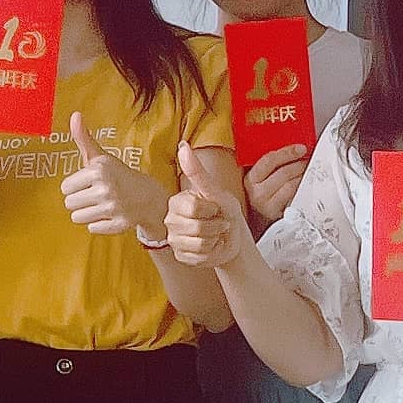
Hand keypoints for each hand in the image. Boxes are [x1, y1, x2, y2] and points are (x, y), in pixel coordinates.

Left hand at [59, 114, 169, 240]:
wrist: (148, 195)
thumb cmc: (117, 174)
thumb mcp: (101, 156)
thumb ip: (83, 138)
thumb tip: (75, 115)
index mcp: (98, 170)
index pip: (65, 188)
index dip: (75, 186)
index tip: (88, 183)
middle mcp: (105, 189)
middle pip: (69, 204)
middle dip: (80, 200)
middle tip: (95, 194)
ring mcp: (113, 208)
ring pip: (78, 218)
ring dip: (87, 213)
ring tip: (101, 204)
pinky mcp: (118, 225)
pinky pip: (92, 228)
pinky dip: (99, 224)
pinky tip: (110, 214)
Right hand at [162, 145, 248, 271]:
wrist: (232, 236)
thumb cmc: (224, 210)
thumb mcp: (215, 190)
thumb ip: (197, 171)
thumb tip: (182, 145)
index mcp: (176, 202)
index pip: (193, 208)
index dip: (211, 209)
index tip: (214, 207)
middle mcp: (170, 220)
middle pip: (196, 228)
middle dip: (215, 226)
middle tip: (216, 221)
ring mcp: (173, 239)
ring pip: (197, 244)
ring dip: (214, 239)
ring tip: (214, 234)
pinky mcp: (179, 256)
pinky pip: (197, 258)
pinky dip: (210, 253)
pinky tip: (210, 246)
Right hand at [241, 139, 309, 227]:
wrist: (260, 219)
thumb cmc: (263, 194)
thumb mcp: (260, 178)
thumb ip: (270, 164)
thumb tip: (292, 149)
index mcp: (251, 179)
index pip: (269, 160)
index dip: (287, 152)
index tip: (301, 148)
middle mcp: (257, 193)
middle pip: (284, 172)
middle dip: (300, 164)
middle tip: (309, 160)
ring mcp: (268, 206)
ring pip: (292, 185)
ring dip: (303, 176)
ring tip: (308, 171)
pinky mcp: (279, 215)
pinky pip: (296, 198)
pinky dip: (303, 189)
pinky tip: (306, 185)